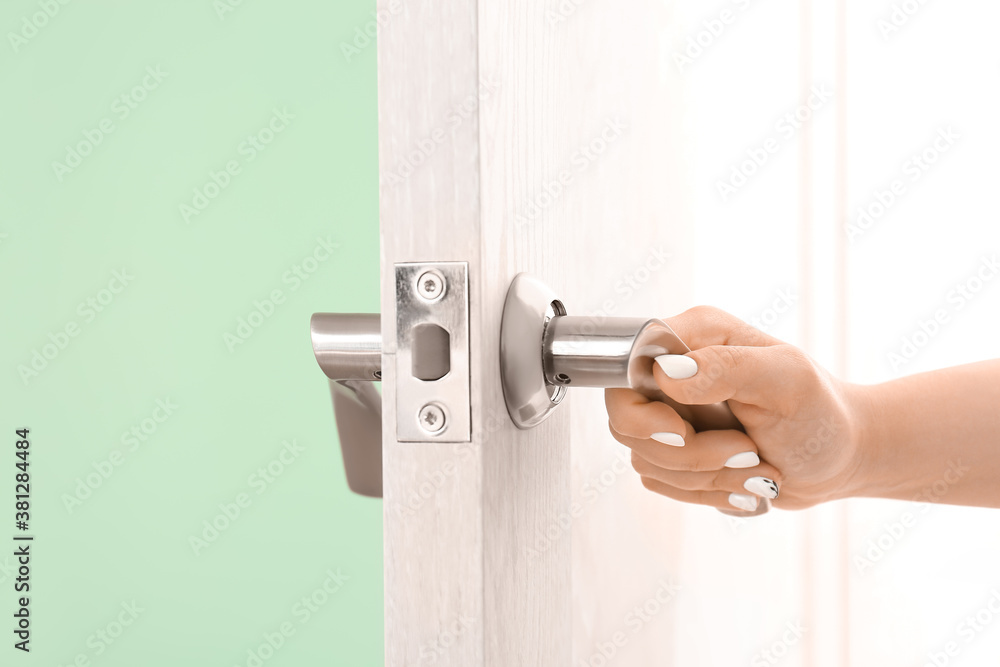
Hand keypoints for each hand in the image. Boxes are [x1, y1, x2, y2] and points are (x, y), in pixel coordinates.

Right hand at [605, 306, 868, 511]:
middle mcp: (672, 372)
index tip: (682, 432)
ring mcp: (669, 413)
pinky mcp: (675, 451)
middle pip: (627, 422)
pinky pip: (662, 482)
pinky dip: (707, 492)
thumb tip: (665, 371)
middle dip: (686, 455)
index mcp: (693, 337)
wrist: (840, 456)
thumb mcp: (786, 380)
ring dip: (708, 477)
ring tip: (758, 466)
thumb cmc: (820, 411)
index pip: (627, 368)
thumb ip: (726, 368)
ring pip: (646, 459)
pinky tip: (745, 481)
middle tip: (745, 453)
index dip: (643, 410)